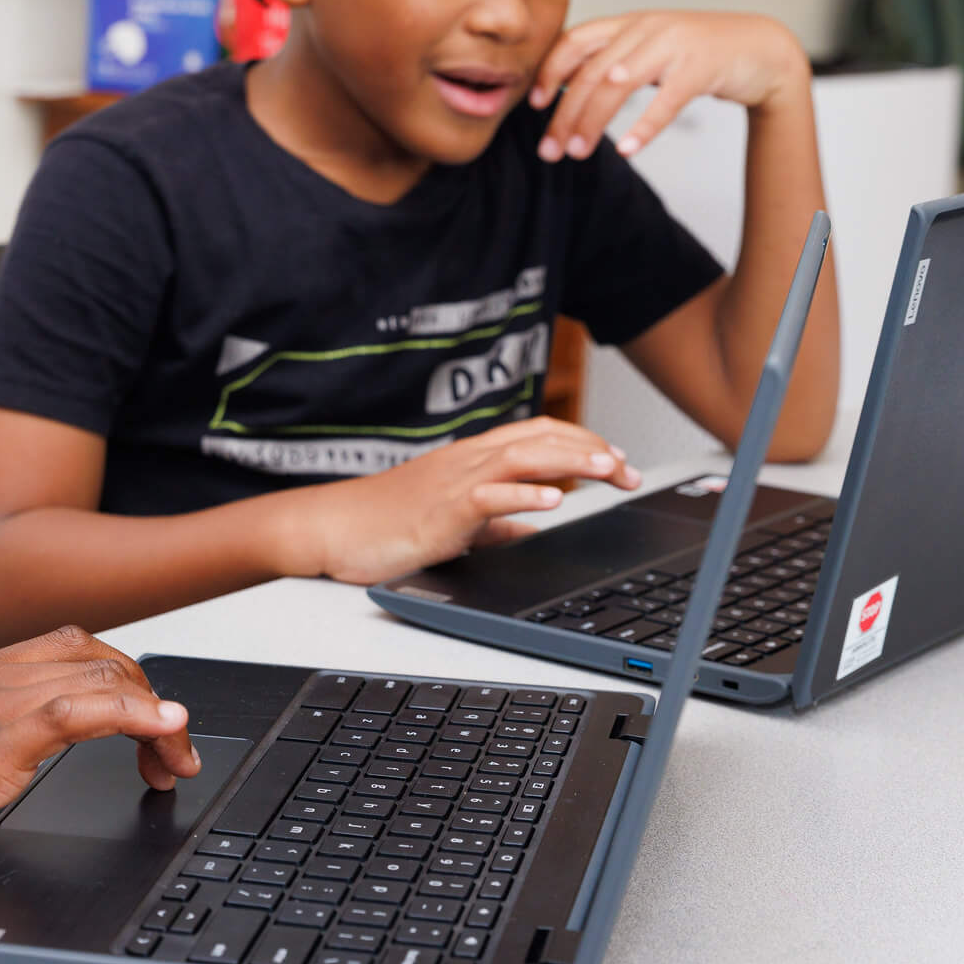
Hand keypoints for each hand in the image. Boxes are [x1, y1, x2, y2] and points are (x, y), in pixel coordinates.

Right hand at [0, 627, 198, 888]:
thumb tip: (24, 766)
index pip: (71, 650)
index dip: (123, 682)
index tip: (147, 729)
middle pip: (96, 655)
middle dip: (150, 699)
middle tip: (169, 757)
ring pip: (100, 673)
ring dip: (156, 715)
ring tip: (174, 761)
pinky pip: (79, 710)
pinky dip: (134, 714)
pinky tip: (165, 730)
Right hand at [298, 416, 642, 584]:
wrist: (332, 528)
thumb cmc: (385, 524)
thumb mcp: (453, 521)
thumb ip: (494, 521)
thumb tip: (530, 527)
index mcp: (472, 459)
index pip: (539, 435)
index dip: (584, 442)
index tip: (619, 461)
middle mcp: (467, 460)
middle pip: (541, 439)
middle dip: (593, 451)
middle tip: (630, 471)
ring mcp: (454, 480)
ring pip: (523, 456)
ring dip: (572, 461)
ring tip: (609, 471)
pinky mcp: (441, 508)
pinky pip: (489, 495)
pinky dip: (524, 495)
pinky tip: (554, 501)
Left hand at [529, 11, 810, 161]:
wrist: (763, 48)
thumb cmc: (701, 52)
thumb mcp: (651, 49)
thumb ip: (614, 61)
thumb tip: (569, 90)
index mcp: (630, 23)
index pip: (575, 41)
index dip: (551, 72)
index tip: (534, 105)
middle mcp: (647, 29)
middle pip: (591, 72)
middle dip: (565, 114)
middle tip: (549, 149)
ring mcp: (674, 46)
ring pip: (618, 84)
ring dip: (593, 122)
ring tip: (578, 152)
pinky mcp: (702, 67)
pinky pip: (666, 100)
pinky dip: (644, 127)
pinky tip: (628, 150)